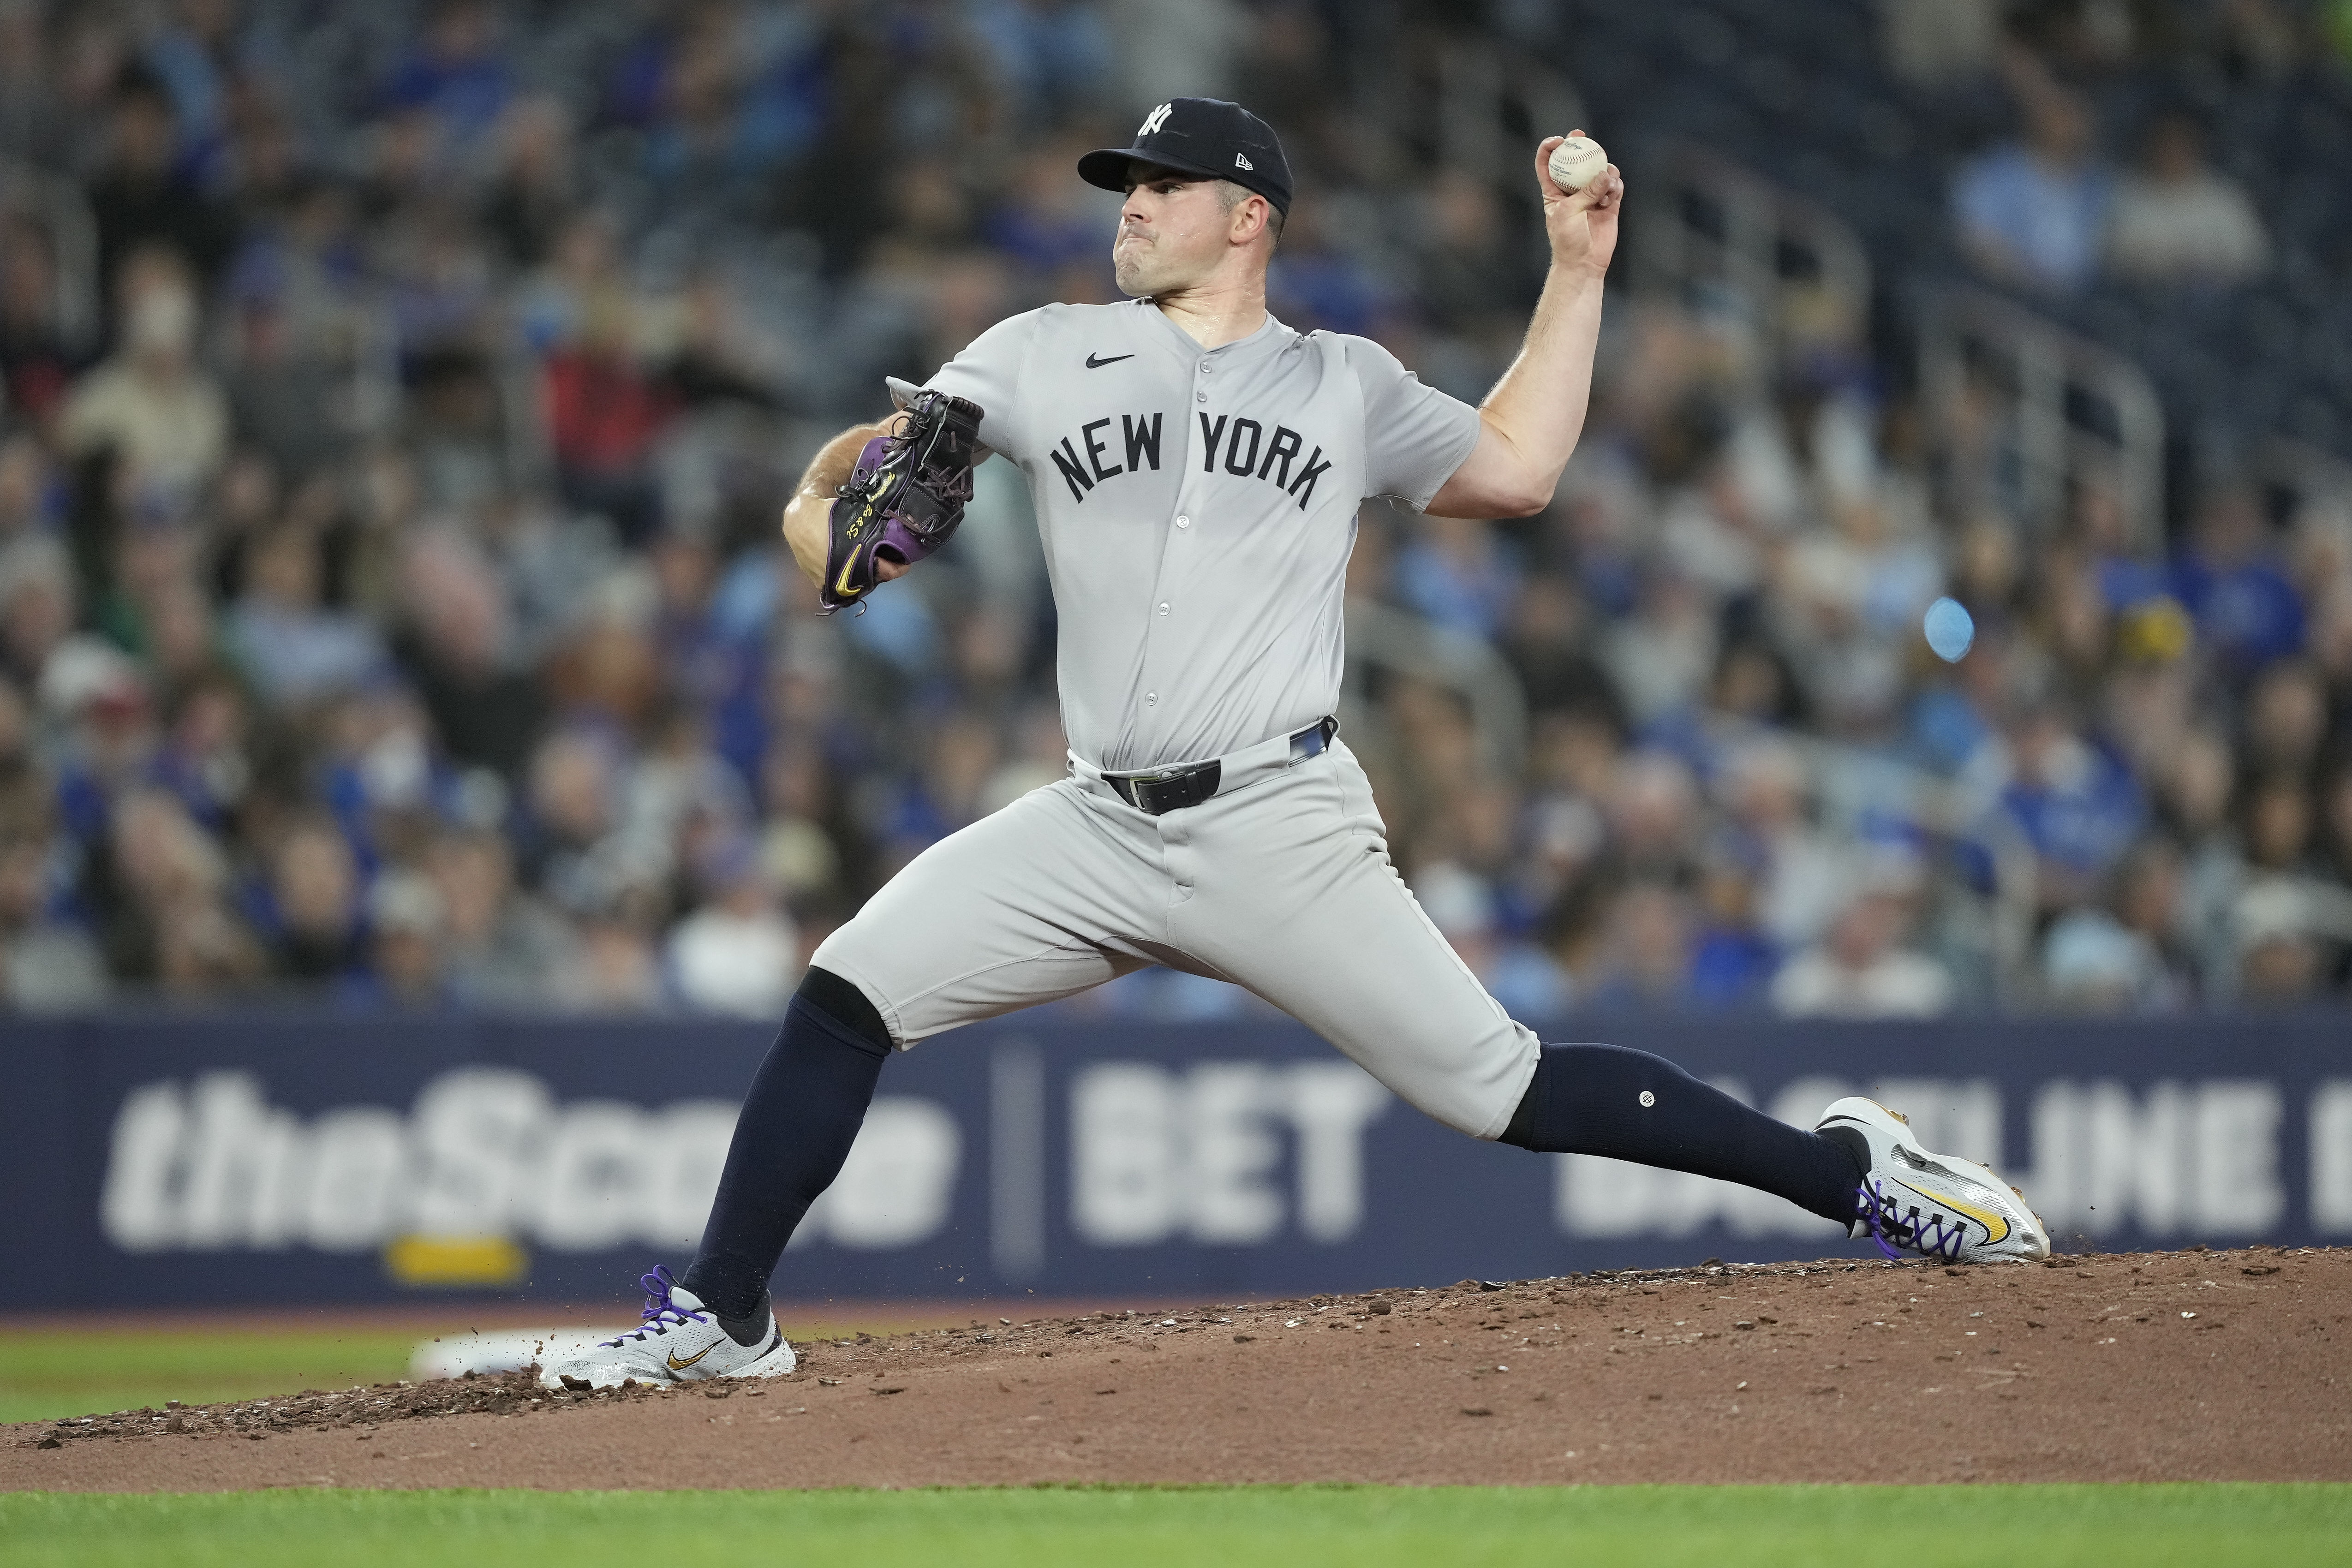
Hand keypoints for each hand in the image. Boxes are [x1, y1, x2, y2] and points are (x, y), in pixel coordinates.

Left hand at [1533, 131, 1622, 278]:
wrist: (1584, 263)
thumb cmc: (1567, 239)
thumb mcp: (1569, 212)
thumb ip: (1587, 191)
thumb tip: (1606, 172)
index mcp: (1554, 191)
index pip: (1547, 164)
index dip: (1550, 148)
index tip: (1559, 140)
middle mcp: (1573, 190)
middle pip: (1575, 161)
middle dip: (1579, 145)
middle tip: (1583, 136)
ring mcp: (1592, 195)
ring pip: (1599, 171)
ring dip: (1604, 172)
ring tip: (1606, 184)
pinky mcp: (1609, 203)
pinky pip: (1615, 186)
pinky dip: (1615, 185)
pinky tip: (1612, 194)